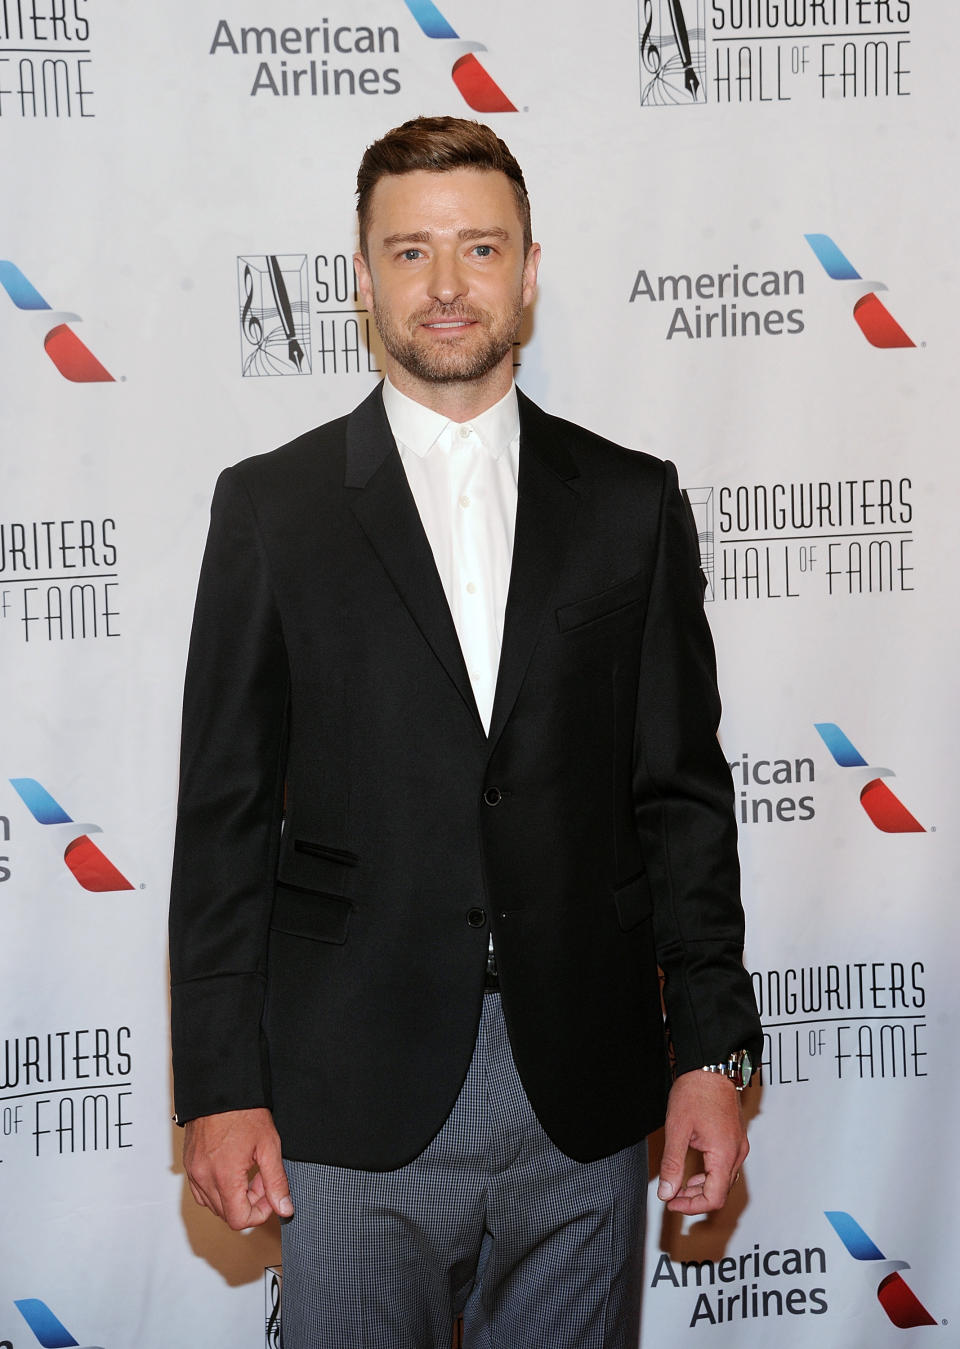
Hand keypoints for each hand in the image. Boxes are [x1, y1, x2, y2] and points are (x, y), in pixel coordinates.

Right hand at [182, 1107, 293, 1229]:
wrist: (221, 1088)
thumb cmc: (243, 1111)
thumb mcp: (269, 1146)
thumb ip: (277, 1182)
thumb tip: (284, 1209)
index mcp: (224, 1177)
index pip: (239, 1220)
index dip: (259, 1213)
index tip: (269, 1195)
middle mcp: (203, 1178)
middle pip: (226, 1214)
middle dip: (249, 1202)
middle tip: (262, 1178)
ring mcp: (193, 1171)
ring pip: (213, 1204)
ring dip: (233, 1197)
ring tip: (248, 1171)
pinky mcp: (189, 1164)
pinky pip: (201, 1191)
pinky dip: (217, 1189)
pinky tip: (232, 1170)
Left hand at [656, 1069, 747, 1213]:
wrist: (710, 1066)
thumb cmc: (695, 1092)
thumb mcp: (677, 1130)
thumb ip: (672, 1164)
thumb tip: (666, 1193)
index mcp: (724, 1154)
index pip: (714, 1198)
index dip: (691, 1206)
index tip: (671, 1202)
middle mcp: (737, 1153)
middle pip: (720, 1192)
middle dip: (695, 1199)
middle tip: (670, 1195)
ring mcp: (739, 1146)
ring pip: (724, 1181)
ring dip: (702, 1188)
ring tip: (678, 1185)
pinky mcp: (736, 1139)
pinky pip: (726, 1167)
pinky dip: (710, 1174)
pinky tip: (693, 1171)